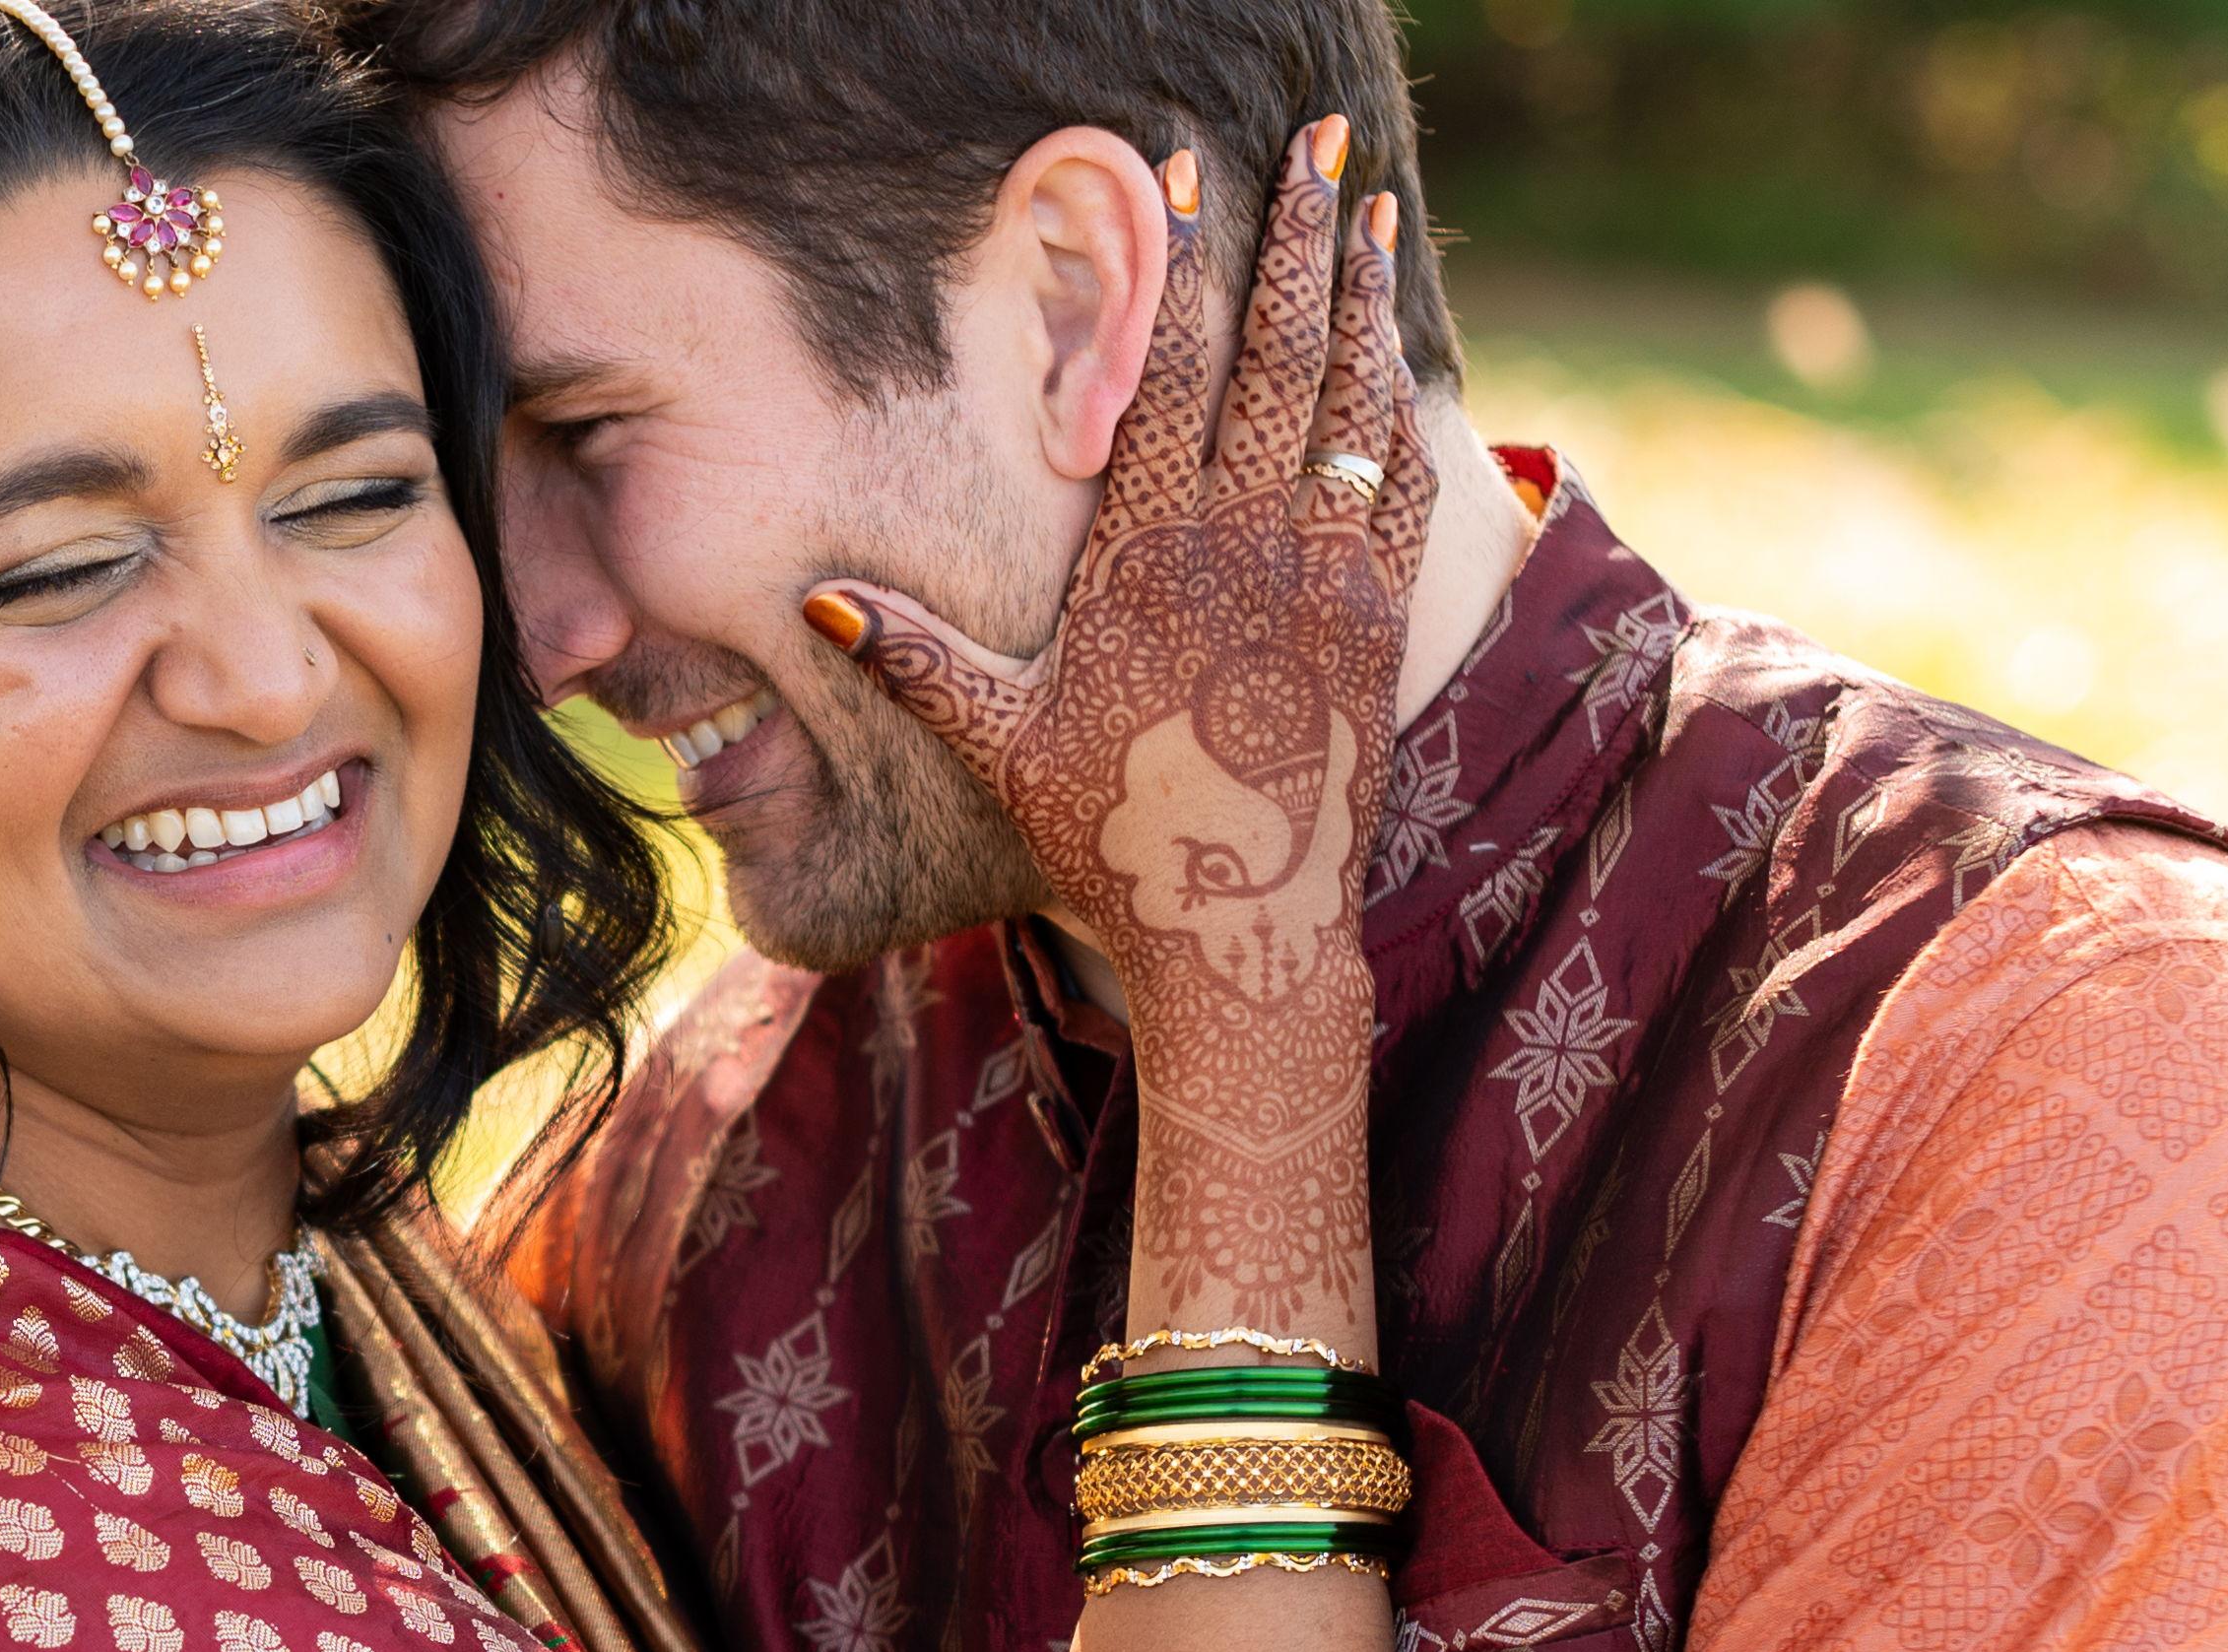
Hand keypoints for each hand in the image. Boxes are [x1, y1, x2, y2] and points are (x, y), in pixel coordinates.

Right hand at [803, 116, 1429, 1346]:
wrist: (1242, 927)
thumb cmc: (1106, 834)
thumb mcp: (994, 743)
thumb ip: (915, 658)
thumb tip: (823, 596)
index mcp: (1145, 559)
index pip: (1165, 379)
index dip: (1180, 271)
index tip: (1187, 182)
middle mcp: (1244, 550)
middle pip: (1274, 358)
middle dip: (1296, 242)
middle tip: (1314, 148)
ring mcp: (1321, 582)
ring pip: (1348, 403)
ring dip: (1361, 299)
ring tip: (1370, 209)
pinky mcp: (1376, 621)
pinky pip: (1399, 486)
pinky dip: (1403, 407)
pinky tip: (1404, 353)